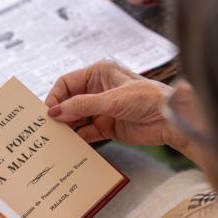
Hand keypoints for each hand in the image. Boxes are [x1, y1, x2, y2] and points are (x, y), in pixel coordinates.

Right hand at [46, 61, 185, 147]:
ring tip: (55, 137)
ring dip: (67, 127)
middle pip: (69, 101)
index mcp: (99, 73)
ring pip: (76, 118)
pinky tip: (71, 145)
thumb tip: (56, 111)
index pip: (67, 82)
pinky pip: (87, 132)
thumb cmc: (149, 99)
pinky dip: (79, 138)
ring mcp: (102, 109)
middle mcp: (98, 90)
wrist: (172, 120)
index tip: (48, 112)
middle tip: (46, 127)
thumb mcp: (113, 100)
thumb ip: (83, 105)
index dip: (56, 96)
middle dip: (59, 112)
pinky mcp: (108, 127)